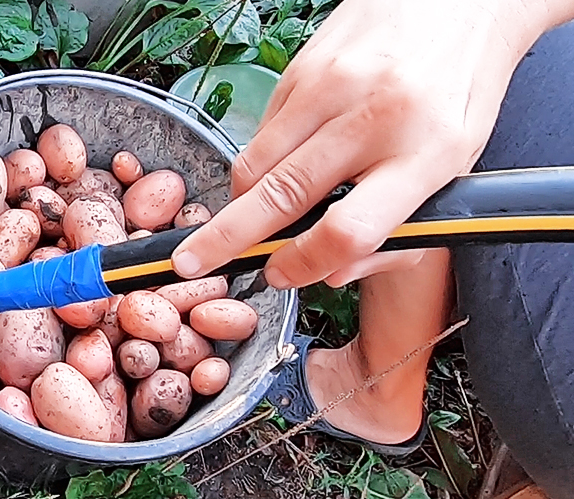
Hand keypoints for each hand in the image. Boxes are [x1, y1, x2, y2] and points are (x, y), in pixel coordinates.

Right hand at [170, 0, 550, 288]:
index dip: (303, 264)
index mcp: (428, 151)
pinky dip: (260, 163)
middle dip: (226, 240)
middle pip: (282, 196)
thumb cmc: (460, 84)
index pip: (348, 228)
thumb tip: (332, 271)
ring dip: (236, 205)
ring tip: (233, 226)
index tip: (281, 274)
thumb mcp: (456, 166)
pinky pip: (263, 132)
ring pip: (256, 164)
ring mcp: (331, 87)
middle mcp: (374, 115)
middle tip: (193, 264)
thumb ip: (401, 228)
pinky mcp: (302, 68)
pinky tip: (277, 169)